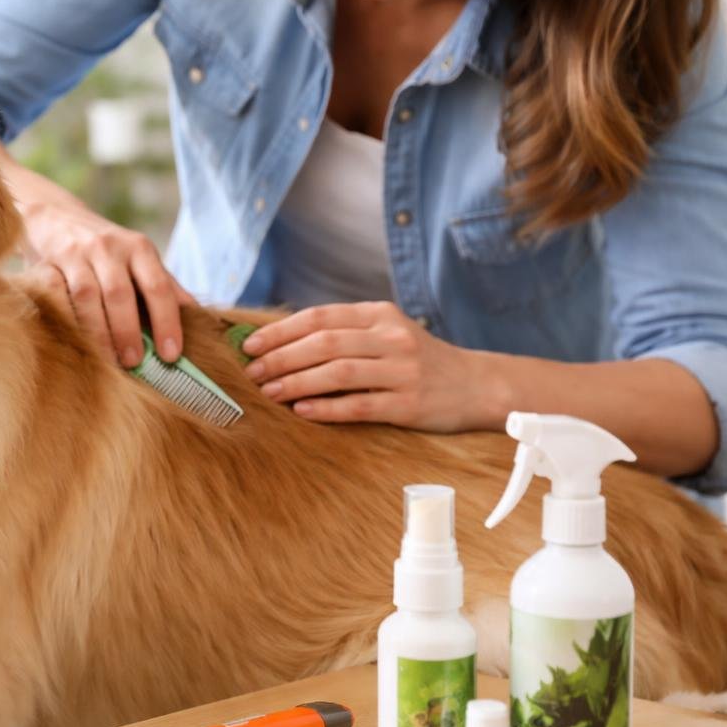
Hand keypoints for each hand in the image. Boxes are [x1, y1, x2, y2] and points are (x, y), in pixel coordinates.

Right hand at [3, 148, 195, 366]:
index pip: (158, 286)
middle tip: (134, 362)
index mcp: (139, 249)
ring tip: (107, 360)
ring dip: (97, 331)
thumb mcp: (139, 259)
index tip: (171, 354)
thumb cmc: (107, 251)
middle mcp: (109, 248)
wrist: (56, 217)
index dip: (166, 321)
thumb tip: (199, 317)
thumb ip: (165, 286)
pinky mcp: (47, 262)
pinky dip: (64, 316)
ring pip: (86, 295)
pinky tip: (72, 338)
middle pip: (120, 293)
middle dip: (128, 331)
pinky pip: (54, 291)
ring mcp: (76, 254)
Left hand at [240, 302, 496, 431]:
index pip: (320, 317)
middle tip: (252, 373)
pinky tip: (301, 411)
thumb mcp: (386, 332)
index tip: (250, 345)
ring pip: (338, 373)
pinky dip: (326, 408)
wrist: (476, 385)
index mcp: (380, 314)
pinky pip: (359, 405)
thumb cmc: (417, 360)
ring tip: (269, 393)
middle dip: (282, 358)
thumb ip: (344, 333)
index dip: (281, 331)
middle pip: (325, 343)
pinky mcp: (409, 403)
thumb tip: (279, 343)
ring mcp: (402, 370)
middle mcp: (391, 337)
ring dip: (297, 382)